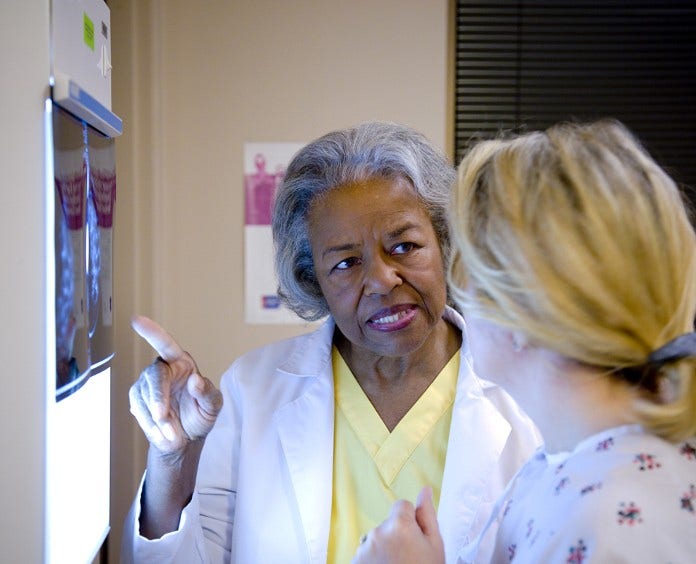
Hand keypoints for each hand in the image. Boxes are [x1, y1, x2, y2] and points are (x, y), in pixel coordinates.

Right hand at [128, 315, 222, 457]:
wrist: (186, 439)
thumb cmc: (201, 415)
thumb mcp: (212, 406)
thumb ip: (207, 393)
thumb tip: (195, 380)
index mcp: (182, 363)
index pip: (166, 344)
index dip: (152, 332)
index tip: (136, 320)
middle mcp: (163, 369)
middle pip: (154, 376)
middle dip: (159, 398)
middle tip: (163, 418)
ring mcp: (147, 384)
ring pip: (146, 397)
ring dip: (159, 419)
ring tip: (174, 434)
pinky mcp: (137, 399)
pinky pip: (140, 411)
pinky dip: (151, 425)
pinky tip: (163, 433)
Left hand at [352, 487, 444, 563]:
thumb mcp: (434, 546)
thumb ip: (427, 515)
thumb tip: (425, 491)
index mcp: (399, 525)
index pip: (402, 505)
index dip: (411, 521)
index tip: (415, 537)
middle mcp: (377, 533)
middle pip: (388, 524)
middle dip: (397, 536)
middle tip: (409, 558)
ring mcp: (363, 549)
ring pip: (376, 539)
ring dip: (384, 549)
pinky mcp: (355, 562)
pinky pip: (366, 553)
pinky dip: (374, 560)